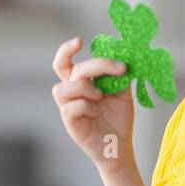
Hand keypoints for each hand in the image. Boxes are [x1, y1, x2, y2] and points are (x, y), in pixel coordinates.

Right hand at [52, 36, 134, 173]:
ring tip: (100, 95)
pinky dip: (84, 106)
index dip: (66, 50)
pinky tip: (96, 111)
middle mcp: (72, 94)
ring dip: (83, 87)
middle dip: (94, 65)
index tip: (80, 40)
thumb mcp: (122, 92)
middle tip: (118, 68)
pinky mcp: (71, 125)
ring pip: (60, 89)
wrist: (121, 145)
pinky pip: (69, 109)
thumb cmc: (118, 118)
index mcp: (81, 83)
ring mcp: (69, 109)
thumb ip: (119, 74)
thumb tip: (124, 54)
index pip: (65, 63)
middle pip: (69, 70)